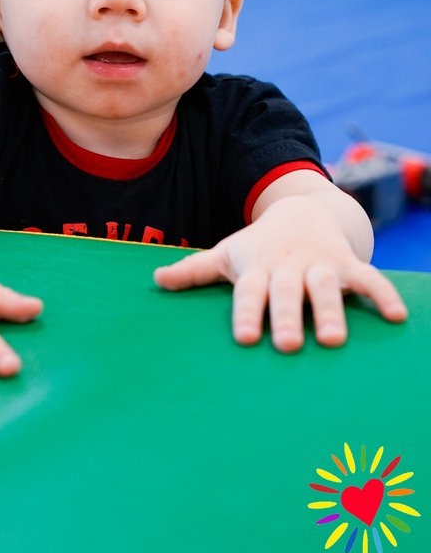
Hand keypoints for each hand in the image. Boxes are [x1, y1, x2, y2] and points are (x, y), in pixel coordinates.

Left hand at [154, 197, 406, 351]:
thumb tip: (156, 280)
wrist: (302, 208)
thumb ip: (195, 270)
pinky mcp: (348, 264)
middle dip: (286, 316)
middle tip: (287, 344)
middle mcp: (288, 267)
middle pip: (286, 292)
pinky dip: (382, 295)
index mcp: (257, 269)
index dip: (246, 312)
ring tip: (333, 339)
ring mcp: (319, 264)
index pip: (249, 292)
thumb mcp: (228, 253)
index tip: (243, 337)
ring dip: (329, 311)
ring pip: (326, 287)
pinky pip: (368, 279)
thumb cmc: (259, 244)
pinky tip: (397, 317)